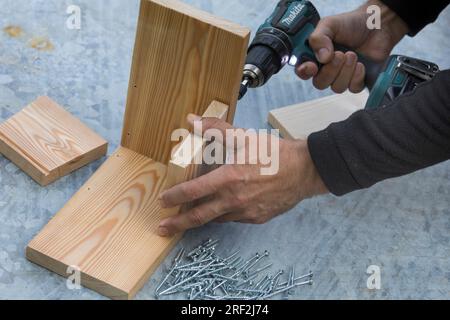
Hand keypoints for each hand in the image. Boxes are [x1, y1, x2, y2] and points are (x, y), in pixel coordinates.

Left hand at [157, 117, 327, 236]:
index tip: (162, 201)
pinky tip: (222, 208)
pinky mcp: (257, 218)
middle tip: (163, 228)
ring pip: (217, 218)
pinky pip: (234, 218)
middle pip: (199, 216)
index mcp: (228, 178)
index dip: (174, 197)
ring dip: (201, 219)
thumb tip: (192, 120)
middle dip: (177, 224)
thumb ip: (215, 129)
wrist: (305, 170)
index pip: (192, 191)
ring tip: (189, 218)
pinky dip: (224, 214)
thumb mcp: (244, 136)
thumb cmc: (274, 153)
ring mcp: (246, 212)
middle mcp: (234, 199)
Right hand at [296, 0, 408, 92]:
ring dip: (345, 72)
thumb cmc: (352, 24)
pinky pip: (352, 88)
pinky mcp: (357, 81)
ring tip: (353, 55)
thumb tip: (321, 58)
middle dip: (330, 71)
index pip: (303, 71)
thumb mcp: (330, 24)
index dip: (305, 72)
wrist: (377, 25)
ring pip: (337, 88)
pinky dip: (357, 77)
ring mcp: (341, 76)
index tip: (313, 67)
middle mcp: (326, 69)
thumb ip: (319, 38)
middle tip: (340, 54)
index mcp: (315, 56)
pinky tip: (361, 65)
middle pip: (320, 83)